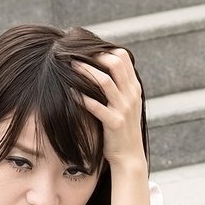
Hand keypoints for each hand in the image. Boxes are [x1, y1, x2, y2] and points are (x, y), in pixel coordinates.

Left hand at [71, 47, 145, 171]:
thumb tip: (102, 67)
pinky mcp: (114, 123)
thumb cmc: (121, 129)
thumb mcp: (126, 104)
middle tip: (75, 53)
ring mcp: (124, 108)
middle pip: (115, 63)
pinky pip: (97, 106)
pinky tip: (70, 92)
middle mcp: (131, 95)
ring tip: (70, 66)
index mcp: (134, 88)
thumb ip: (119, 86)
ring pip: (105, 81)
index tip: (87, 49)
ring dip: (85, 71)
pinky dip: (82, 97)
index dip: (104, 49)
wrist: (129, 156)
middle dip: (94, 55)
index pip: (123, 57)